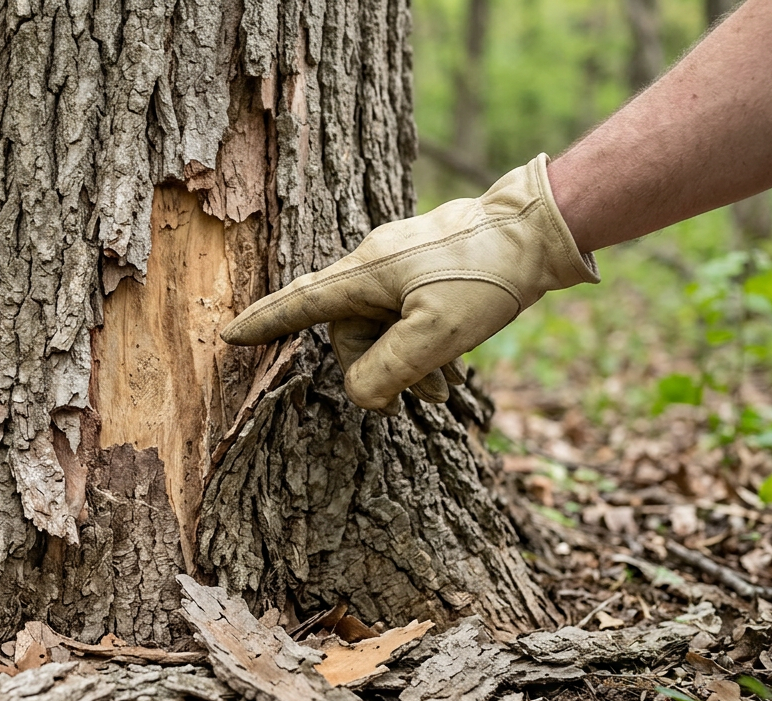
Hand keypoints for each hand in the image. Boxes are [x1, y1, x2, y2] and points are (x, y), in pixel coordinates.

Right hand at [220, 154, 598, 413]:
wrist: (541, 229)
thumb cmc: (486, 276)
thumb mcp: (437, 335)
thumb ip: (388, 371)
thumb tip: (360, 396)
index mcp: (364, 274)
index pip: (299, 303)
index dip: (264, 323)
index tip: (230, 336)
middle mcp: (375, 264)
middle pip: (350, 331)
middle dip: (376, 370)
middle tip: (417, 401)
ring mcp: (403, 264)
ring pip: (384, 327)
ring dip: (408, 364)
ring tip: (444, 393)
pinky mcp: (429, 267)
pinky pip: (409, 315)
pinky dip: (424, 346)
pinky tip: (453, 369)